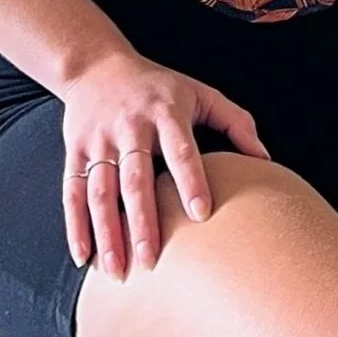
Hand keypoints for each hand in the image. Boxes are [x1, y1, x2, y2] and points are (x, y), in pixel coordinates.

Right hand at [56, 50, 268, 279]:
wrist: (96, 66)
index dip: (190, 181)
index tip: (201, 214)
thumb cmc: (159, 87)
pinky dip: (75, 226)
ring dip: (106, 233)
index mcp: (165, 113)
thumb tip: (265, 159)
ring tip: (116, 271)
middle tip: (151, 261)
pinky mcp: (75, 151)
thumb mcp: (200, 93)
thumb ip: (235, 122)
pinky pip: (71, 192)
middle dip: (141, 222)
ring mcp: (98, 141)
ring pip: (100, 192)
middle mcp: (129, 127)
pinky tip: (83, 257)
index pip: (179, 150)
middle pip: (134, 179)